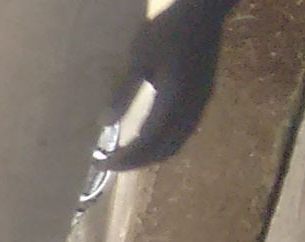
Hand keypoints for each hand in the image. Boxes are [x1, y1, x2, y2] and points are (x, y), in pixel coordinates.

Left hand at [102, 0, 238, 168]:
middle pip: (163, 150)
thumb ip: (124, 93)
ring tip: (127, 156)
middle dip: (135, 162)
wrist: (203, 12)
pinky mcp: (203, 98)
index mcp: (174, 102)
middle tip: (109, 163)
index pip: (146, 143)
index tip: (101, 163)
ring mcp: (200, 105)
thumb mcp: (139, 59)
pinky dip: (164, 144)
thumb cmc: (168, 31)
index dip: (124, 158)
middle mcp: (190, 110)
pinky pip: (184, 133)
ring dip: (151, 156)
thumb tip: (105, 124)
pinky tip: (150, 139)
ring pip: (176, 144)